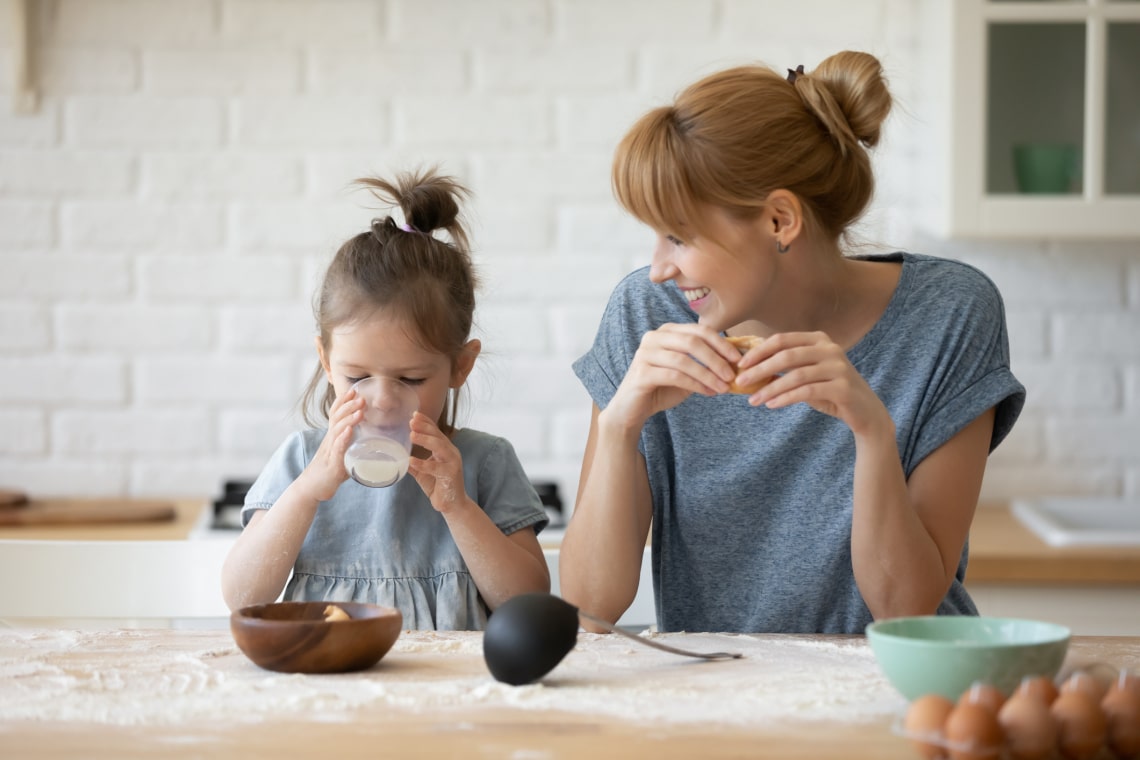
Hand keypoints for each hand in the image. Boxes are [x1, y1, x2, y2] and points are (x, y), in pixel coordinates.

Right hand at [297, 386, 362, 501]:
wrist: (311, 488)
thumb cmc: (329, 470)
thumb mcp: (342, 453)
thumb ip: (352, 445)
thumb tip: (371, 441)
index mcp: (332, 436)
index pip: (335, 414)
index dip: (343, 401)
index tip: (354, 390)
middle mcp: (329, 440)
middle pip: (337, 418)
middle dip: (349, 406)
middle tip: (361, 396)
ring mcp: (329, 451)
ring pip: (337, 431)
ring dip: (349, 419)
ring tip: (360, 411)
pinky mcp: (332, 464)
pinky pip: (337, 449)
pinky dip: (343, 439)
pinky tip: (349, 432)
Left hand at [407, 411, 468, 513]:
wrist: (452, 505)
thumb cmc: (438, 486)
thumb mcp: (422, 472)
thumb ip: (413, 463)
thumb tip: (397, 456)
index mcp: (445, 450)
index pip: (436, 432)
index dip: (426, 422)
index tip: (414, 414)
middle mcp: (451, 453)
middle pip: (438, 436)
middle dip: (425, 427)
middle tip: (411, 420)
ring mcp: (453, 463)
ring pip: (440, 447)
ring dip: (425, 440)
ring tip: (411, 435)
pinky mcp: (451, 475)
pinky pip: (436, 468)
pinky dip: (423, 464)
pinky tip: (411, 460)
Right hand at [605, 322, 738, 428]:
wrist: (633, 409)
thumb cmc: (662, 388)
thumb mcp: (688, 372)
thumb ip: (705, 363)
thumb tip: (735, 361)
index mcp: (666, 332)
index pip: (698, 330)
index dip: (720, 343)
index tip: (738, 359)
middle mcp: (653, 337)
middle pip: (691, 341)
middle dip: (715, 358)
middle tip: (731, 375)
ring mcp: (645, 354)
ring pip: (683, 360)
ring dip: (707, 374)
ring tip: (723, 388)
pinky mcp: (641, 372)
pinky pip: (674, 376)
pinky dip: (695, 384)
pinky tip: (708, 392)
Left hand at [737, 331, 891, 436]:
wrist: (864, 411)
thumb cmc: (829, 391)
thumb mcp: (806, 374)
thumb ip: (785, 367)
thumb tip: (749, 366)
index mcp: (819, 339)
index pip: (783, 340)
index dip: (759, 351)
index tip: (740, 364)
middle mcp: (830, 349)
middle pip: (787, 355)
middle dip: (760, 369)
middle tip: (740, 381)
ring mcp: (838, 367)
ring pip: (796, 375)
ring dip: (770, 388)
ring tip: (753, 400)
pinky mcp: (842, 387)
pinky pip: (807, 391)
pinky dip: (785, 398)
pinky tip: (771, 405)